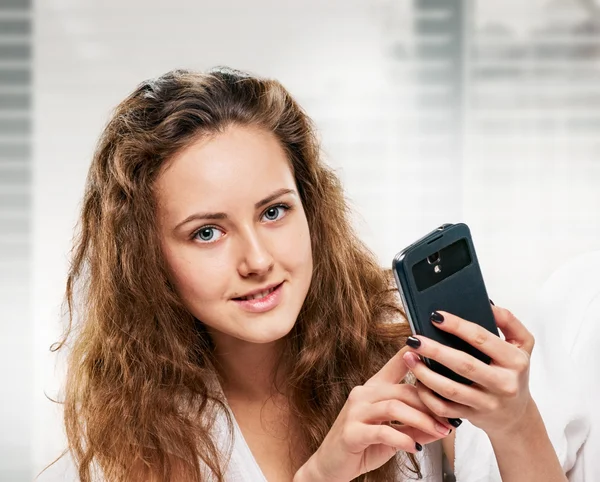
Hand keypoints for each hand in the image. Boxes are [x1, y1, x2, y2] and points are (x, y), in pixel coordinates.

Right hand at [295, 346, 452, 481]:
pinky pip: (382, 431)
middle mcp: (363, 394)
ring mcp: (355, 412)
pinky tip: (414, 447)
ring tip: (440, 432)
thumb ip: (417, 427)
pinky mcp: (351, 432)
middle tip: (450, 419)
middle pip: (402, 389)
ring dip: (422, 420)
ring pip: (394, 407)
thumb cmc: (363, 446)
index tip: (433, 347)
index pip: (396, 364)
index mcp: (374, 388)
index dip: (414, 354)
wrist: (332, 465)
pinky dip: (402, 439)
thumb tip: (445, 425)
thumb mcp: (394, 434)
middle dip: (430, 404)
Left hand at [403, 305, 534, 436]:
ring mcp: (487, 403)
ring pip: (450, 390)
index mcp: (514, 361)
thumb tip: (487, 304)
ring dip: (425, 373)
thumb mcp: (522, 345)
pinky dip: (427, 396)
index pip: (482, 339)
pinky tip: (416, 381)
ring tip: (409, 357)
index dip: (457, 326)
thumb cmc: (514, 372)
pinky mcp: (473, 417)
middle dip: (435, 350)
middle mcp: (503, 383)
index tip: (435, 316)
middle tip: (413, 339)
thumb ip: (508, 321)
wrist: (516, 415)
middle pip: (464, 365)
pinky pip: (444, 408)